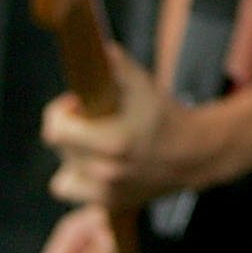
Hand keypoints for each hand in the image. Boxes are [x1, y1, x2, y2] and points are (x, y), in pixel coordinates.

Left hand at [42, 40, 205, 207]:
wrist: (196, 153)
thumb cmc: (167, 117)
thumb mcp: (144, 85)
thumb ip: (116, 65)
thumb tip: (95, 48)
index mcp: (112, 142)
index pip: (55, 131)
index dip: (60, 113)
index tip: (76, 106)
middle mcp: (105, 171)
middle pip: (61, 148)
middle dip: (73, 130)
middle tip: (94, 120)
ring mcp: (106, 192)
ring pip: (64, 173)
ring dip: (75, 158)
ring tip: (97, 147)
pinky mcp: (108, 204)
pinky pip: (75, 191)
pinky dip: (81, 179)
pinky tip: (99, 166)